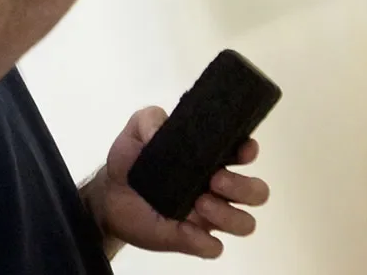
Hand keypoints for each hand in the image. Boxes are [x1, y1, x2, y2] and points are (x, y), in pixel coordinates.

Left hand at [83, 106, 270, 259]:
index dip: (249, 151)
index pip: (245, 154)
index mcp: (210, 157)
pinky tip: (186, 228)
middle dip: (243, 186)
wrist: (110, 194)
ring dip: (229, 215)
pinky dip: (204, 241)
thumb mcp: (137, 129)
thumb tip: (162, 129)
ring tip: (200, 202)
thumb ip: (150, 118)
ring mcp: (207, 216)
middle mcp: (217, 187)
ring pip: (245, 223)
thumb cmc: (131, 160)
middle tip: (214, 179)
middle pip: (257, 192)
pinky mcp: (191, 239)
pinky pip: (213, 248)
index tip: (240, 149)